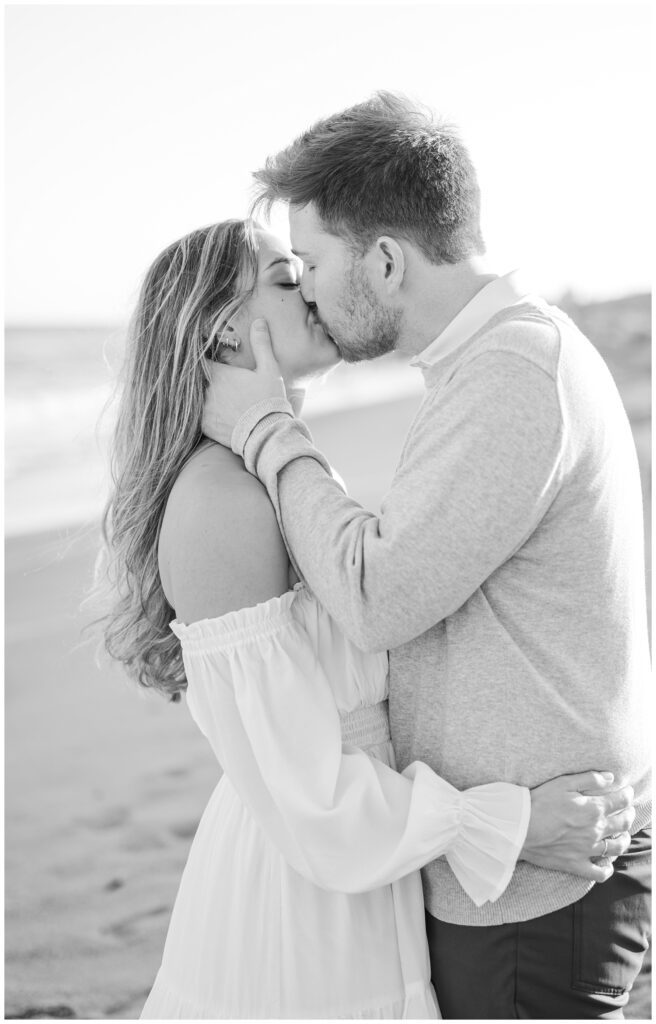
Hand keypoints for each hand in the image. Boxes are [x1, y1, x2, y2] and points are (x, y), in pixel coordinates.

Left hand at [202, 319, 285, 445]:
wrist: (265, 435)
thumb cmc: (268, 401)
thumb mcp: (269, 370)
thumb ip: (261, 344)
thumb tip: (259, 321)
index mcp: (218, 373)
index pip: (197, 357)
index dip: (197, 354)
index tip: (200, 353)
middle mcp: (205, 390)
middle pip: (191, 377)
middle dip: (194, 373)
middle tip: (195, 370)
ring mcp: (202, 409)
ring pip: (190, 396)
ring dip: (194, 392)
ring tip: (196, 391)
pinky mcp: (203, 426)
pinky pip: (193, 415)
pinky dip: (196, 411)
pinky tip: (200, 410)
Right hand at [521, 771, 634, 881]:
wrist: (519, 828)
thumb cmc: (538, 802)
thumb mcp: (562, 783)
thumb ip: (589, 778)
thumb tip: (611, 778)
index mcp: (593, 809)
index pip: (620, 801)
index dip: (627, 794)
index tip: (627, 790)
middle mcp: (595, 830)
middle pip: (623, 823)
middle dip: (629, 813)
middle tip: (628, 809)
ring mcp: (587, 850)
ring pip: (617, 848)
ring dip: (624, 839)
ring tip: (623, 834)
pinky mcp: (577, 865)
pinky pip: (600, 873)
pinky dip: (607, 868)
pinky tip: (606, 862)